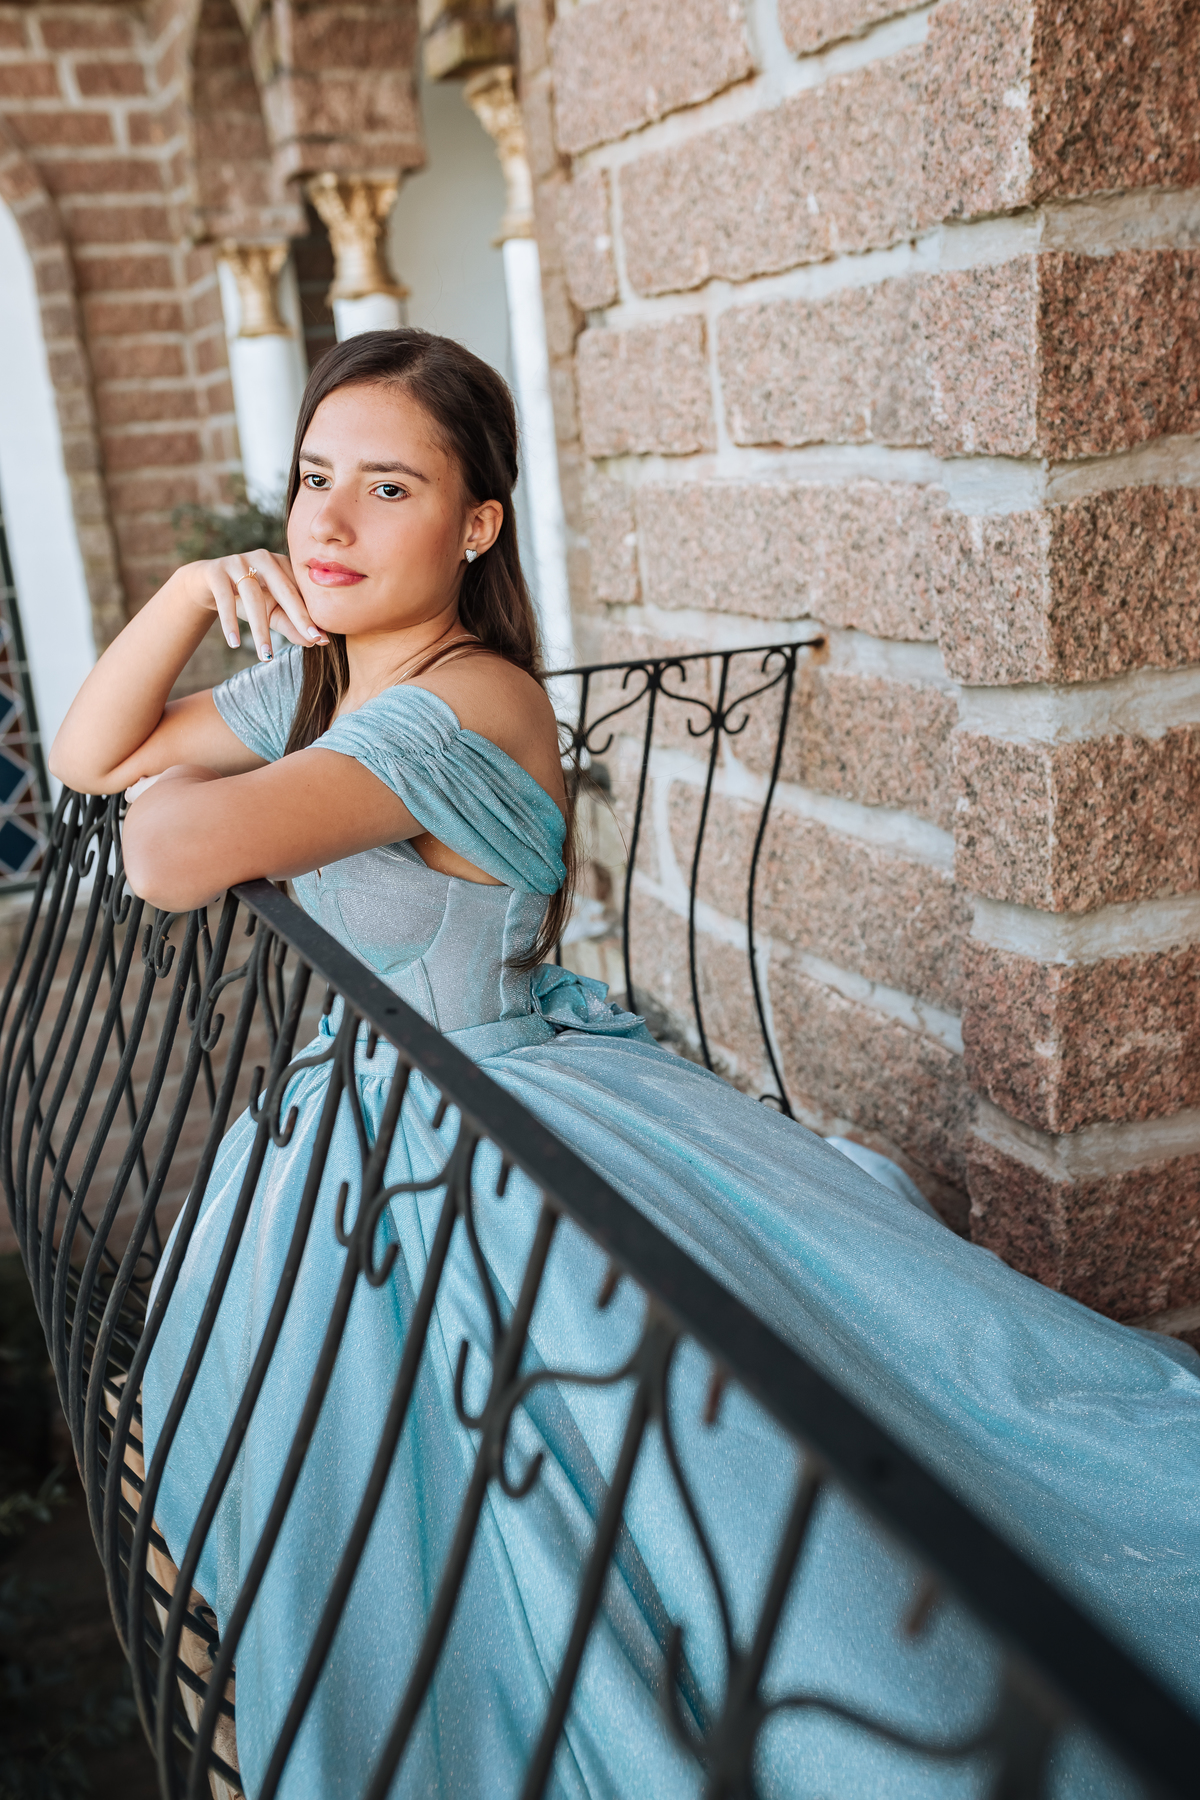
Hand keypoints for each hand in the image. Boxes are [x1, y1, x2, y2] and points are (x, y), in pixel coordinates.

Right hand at [185, 551, 329, 659]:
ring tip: (266, 657)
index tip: (322, 639)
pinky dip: (229, 623)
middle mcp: (264, 558)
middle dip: (299, 617)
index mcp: (283, 564)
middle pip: (284, 590)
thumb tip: (316, 642)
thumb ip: (292, 624)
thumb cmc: (247, 598)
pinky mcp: (216, 570)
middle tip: (312, 641)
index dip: (312, 615)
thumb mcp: (271, 612)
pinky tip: (234, 643)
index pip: (301, 591)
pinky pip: (225, 598)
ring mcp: (239, 561)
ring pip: (253, 597)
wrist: (207, 585)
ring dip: (260, 630)